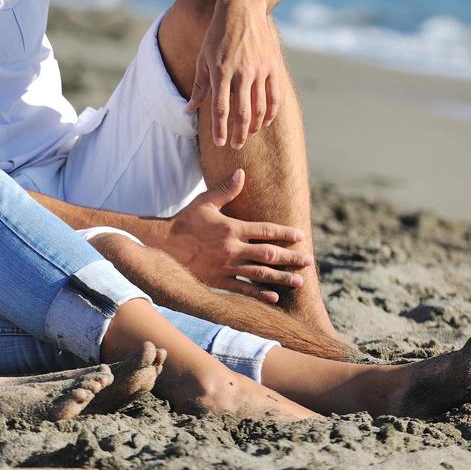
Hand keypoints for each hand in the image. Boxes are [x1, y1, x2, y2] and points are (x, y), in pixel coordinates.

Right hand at [164, 169, 309, 302]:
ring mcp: (226, 266)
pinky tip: (274, 296)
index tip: (301, 236)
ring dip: (281, 277)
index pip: (266, 231)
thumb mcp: (204, 202)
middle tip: (309, 261)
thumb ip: (226, 190)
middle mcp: (232, 248)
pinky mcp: (217, 280)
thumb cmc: (184, 221)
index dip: (285, 234)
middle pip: (269, 254)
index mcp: (231, 228)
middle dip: (291, 258)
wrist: (161, 245)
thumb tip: (241, 173)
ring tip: (299, 281)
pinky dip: (259, 293)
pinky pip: (242, 289)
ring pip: (259, 274)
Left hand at [184, 0, 281, 148]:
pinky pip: (275, 95)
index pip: (221, 108)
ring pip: (260, 107)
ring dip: (254, 125)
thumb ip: (199, 86)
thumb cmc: (218, 34)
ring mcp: (260, 69)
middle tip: (235, 147)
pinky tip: (264, 122)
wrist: (243, 8)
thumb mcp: (202, 57)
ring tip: (247, 136)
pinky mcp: (273, 65)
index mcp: (221, 71)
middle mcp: (242, 72)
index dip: (220, 128)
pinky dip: (271, 112)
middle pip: (242, 112)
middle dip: (238, 133)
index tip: (219, 143)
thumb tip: (189, 110)